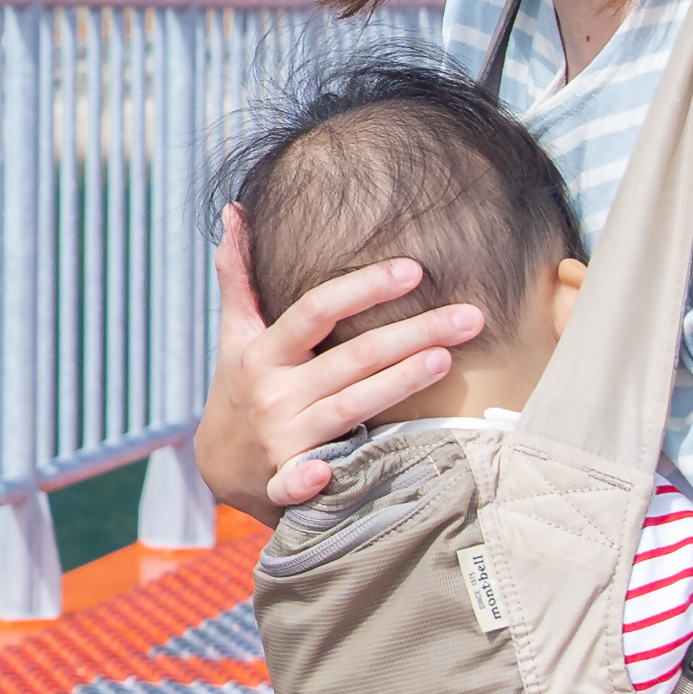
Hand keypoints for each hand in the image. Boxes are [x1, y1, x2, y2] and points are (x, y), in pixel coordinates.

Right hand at [194, 203, 491, 512]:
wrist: (221, 469)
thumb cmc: (241, 391)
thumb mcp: (234, 335)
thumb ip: (239, 277)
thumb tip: (236, 212)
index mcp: (264, 353)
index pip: (316, 310)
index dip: (364, 288)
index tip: (413, 270)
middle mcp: (274, 393)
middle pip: (353, 357)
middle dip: (413, 333)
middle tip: (471, 315)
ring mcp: (284, 437)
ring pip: (352, 406)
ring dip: (399, 383)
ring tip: (447, 358)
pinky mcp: (287, 481)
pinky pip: (299, 482)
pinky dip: (309, 479)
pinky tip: (330, 473)